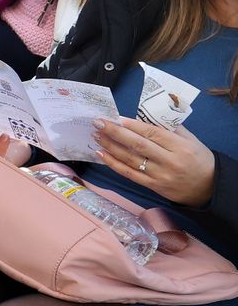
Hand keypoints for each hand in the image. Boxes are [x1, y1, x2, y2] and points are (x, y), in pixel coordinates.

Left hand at [92, 115, 215, 205]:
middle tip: (98, 123)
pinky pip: (129, 174)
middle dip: (115, 132)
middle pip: (138, 145)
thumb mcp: (191, 141)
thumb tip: (145, 116)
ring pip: (130, 159)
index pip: (152, 134)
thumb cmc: (199, 160)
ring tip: (96, 135)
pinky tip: (101, 154)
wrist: (210, 188)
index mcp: (180, 147)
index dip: (132, 125)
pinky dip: (113, 164)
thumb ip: (170, 129)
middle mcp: (169, 162)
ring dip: (110, 146)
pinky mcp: (153, 187)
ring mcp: (160, 176)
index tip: (117, 118)